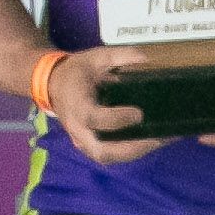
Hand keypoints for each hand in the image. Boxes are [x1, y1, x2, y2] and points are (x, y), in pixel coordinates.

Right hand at [39, 45, 160, 164]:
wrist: (54, 85)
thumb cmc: (77, 72)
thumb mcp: (96, 57)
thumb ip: (120, 56)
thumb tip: (146, 59)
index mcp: (77, 105)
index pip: (94, 119)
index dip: (117, 119)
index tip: (139, 113)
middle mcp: (78, 129)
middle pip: (102, 152)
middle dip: (131, 149)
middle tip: (156, 138)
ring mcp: (82, 140)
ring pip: (107, 158)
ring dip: (134, 153)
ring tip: (160, 140)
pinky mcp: (89, 145)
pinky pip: (109, 155)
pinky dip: (130, 152)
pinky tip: (150, 141)